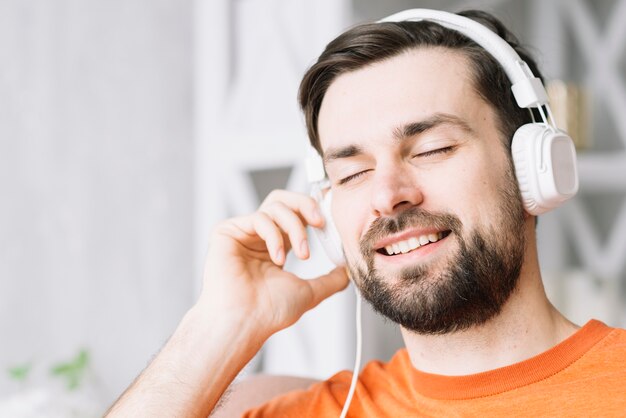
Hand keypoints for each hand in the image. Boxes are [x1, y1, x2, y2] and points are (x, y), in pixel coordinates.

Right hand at [198, 190, 348, 340]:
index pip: (296, 215)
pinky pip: (258, 218)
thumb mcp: (310, 292)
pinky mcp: (227, 231)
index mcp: (276, 246)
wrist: (245, 322)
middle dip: (306, 205)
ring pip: (275, 206)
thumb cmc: (269, 312)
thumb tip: (347, 271)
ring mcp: (243, 232)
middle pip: (283, 199)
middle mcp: (259, 236)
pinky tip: (277, 258)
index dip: (314, 212)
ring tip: (302, 255)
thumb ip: (330, 279)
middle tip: (321, 222)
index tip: (331, 222)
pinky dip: (274, 236)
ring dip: (295, 228)